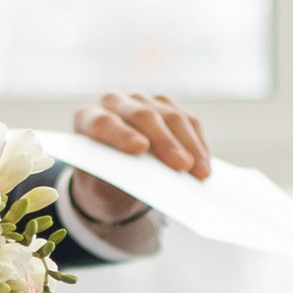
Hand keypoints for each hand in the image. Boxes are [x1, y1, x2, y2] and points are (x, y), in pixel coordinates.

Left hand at [67, 95, 210, 231]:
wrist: (114, 180)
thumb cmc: (102, 184)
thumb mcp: (98, 190)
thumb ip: (108, 183)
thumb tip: (131, 181)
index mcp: (87, 119)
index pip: (103, 122)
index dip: (122, 135)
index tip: (141, 149)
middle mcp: (114, 102)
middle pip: (142, 116)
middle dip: (165, 142)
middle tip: (183, 166)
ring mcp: (142, 101)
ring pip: (171, 115)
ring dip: (189, 145)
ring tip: (201, 172)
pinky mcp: (166, 107)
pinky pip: (188, 120)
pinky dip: (198, 143)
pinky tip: (205, 163)